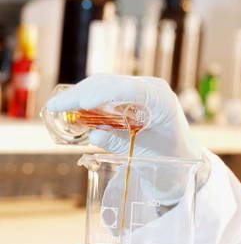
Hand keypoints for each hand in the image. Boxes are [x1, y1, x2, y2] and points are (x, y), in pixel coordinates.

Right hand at [47, 75, 201, 159]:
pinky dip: (88, 101)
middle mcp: (151, 89)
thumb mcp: (148, 156)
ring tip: (58, 109)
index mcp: (162, 101)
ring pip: (105, 85)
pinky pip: (105, 94)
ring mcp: (140, 90)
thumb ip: (121, 144)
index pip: (131, 89)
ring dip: (81, 95)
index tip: (81, 103)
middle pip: (112, 83)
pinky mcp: (130, 96)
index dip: (104, 94)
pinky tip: (73, 109)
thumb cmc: (172, 159)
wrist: (182, 157)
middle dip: (82, 93)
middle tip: (54, 107)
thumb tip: (94, 135)